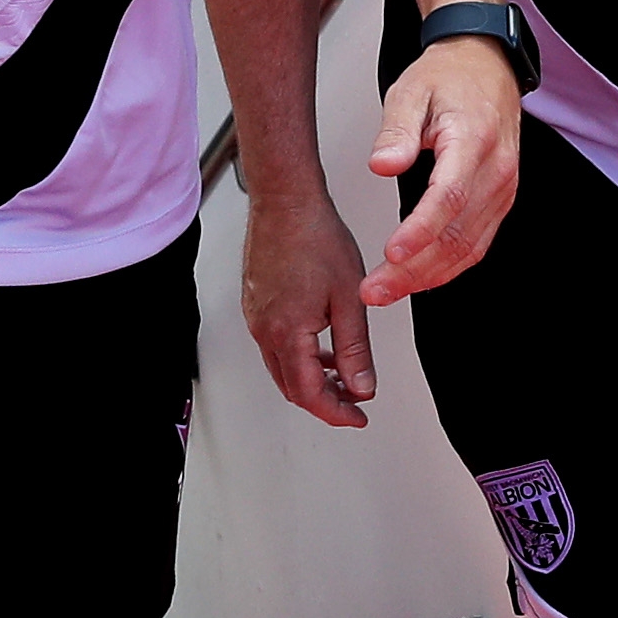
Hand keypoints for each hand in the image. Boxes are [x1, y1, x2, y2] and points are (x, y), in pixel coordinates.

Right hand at [239, 182, 376, 427]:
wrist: (286, 200)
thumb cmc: (314, 236)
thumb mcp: (349, 298)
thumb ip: (355, 349)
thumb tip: (362, 386)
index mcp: (287, 332)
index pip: (309, 394)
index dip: (336, 413)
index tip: (357, 417)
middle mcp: (264, 329)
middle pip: (292, 387)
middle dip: (325, 400)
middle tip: (354, 403)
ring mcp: (256, 317)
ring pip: (282, 367)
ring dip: (313, 378)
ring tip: (344, 376)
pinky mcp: (256, 304)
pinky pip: (276, 345)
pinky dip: (300, 356)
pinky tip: (322, 347)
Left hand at [362, 37, 521, 302]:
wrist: (486, 68)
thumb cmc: (449, 78)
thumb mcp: (411, 91)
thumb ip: (396, 130)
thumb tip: (382, 164)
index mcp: (474, 140)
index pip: (450, 195)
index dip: (421, 230)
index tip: (391, 252)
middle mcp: (497, 170)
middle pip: (458, 234)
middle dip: (414, 269)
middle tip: (374, 289)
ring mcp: (503, 190)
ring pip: (467, 248)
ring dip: (426, 277)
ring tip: (386, 291)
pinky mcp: (498, 202)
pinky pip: (475, 245)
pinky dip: (445, 268)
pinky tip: (416, 278)